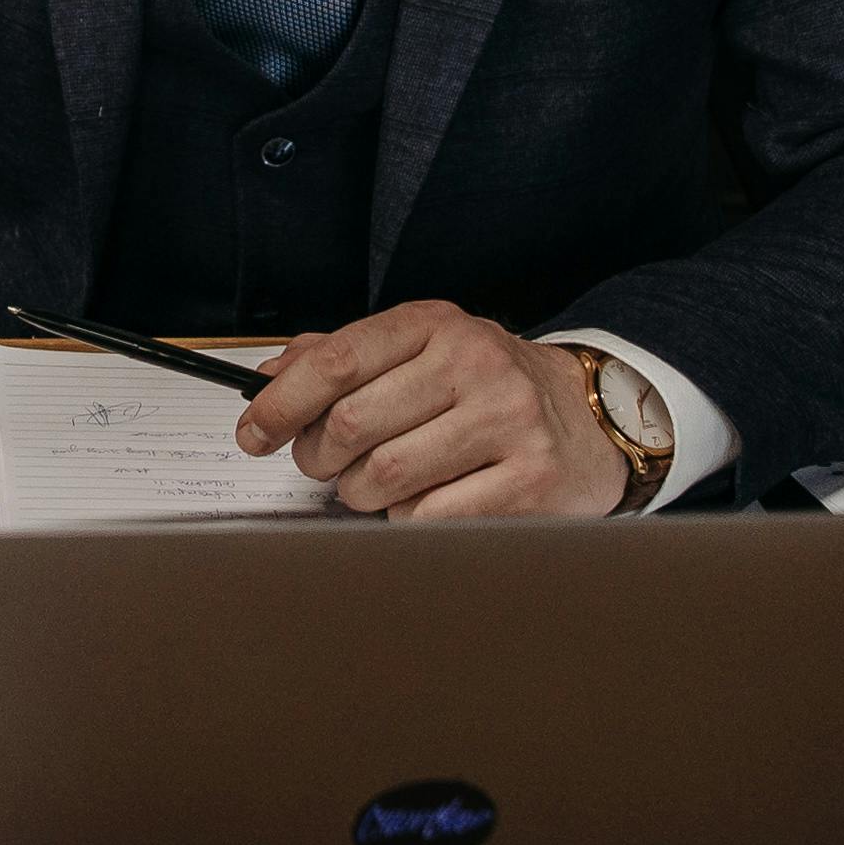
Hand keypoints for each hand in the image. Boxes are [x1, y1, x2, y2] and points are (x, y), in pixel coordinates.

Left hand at [236, 304, 628, 523]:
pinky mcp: (530, 481)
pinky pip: (429, 517)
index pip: (337, 360)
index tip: (252, 434)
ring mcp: (508, 422)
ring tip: (383, 483)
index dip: (281, 404)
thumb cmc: (488, 388)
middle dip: (320, 457)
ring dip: (363, 493)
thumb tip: (267, 380)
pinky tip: (430, 500)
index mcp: (437, 325)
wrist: (591, 419)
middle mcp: (474, 364)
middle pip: (351, 424)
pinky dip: (410, 519)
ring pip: (386, 476)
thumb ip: (343, 358)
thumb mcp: (423, 351)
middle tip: (325, 466)